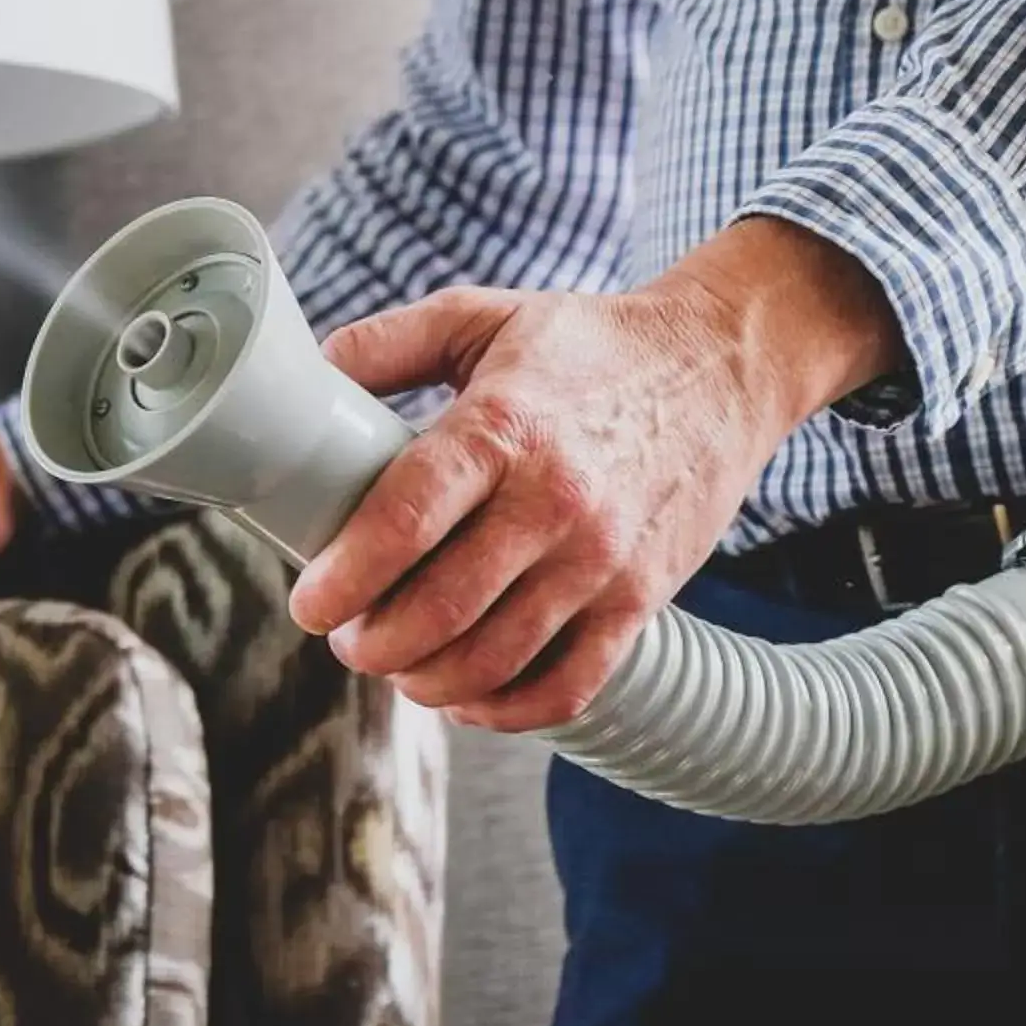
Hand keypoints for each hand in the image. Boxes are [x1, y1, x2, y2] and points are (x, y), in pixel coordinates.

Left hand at [287, 219, 900, 732]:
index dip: (343, 579)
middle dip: (372, 643)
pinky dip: (503, 709)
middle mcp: (555, 501)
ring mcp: (602, 560)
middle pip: (440, 611)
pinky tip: (466, 694)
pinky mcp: (641, 601)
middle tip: (347, 636)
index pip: (405, 521)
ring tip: (397, 664)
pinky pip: (565, 688)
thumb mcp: (480, 316)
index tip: (310, 603)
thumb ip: (384, 343)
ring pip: (494, 660)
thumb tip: (303, 378)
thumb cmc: (589, 347)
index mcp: (503, 427)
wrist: (721, 368)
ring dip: (425, 681)